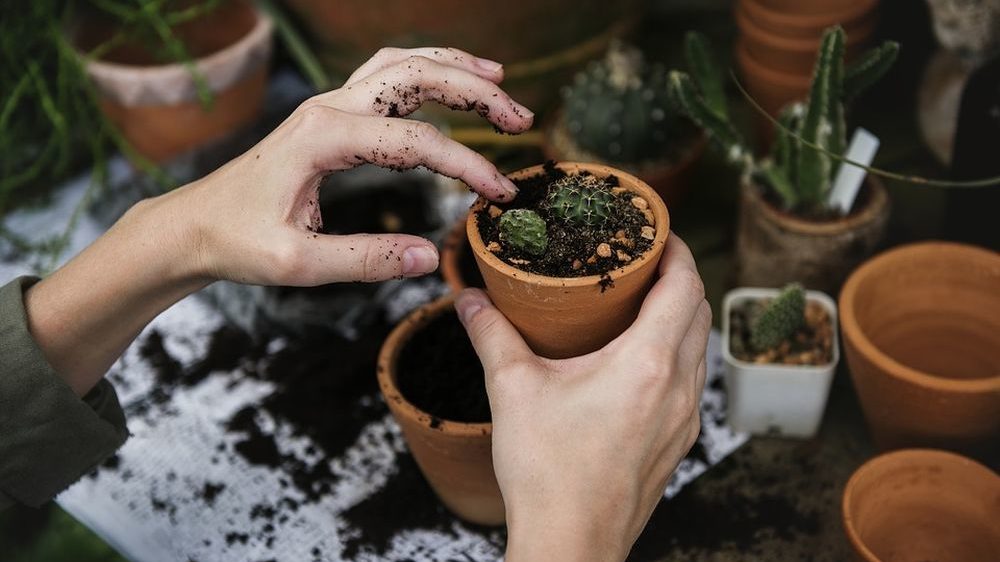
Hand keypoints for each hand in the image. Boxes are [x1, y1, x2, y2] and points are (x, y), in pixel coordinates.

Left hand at [25, 47, 532, 395]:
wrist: (194, 224)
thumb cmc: (238, 242)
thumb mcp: (299, 264)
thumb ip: (366, 260)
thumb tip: (429, 257)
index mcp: (323, 138)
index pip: (416, 142)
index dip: (467, 165)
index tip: (500, 194)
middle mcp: (328, 107)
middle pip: (416, 76)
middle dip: (475, 91)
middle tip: (520, 119)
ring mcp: (329, 105)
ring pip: (402, 64)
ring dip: (454, 68)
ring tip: (500, 82)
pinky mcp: (330, 115)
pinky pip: (386, 76)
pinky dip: (426, 71)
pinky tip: (451, 81)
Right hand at [455, 234, 710, 561]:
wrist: (570, 543)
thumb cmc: (547, 472)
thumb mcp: (512, 390)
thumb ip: (491, 335)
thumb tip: (469, 299)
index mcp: (648, 363)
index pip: (685, 285)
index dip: (678, 250)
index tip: (657, 232)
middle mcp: (679, 388)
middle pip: (700, 311)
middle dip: (680, 278)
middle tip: (643, 262)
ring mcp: (685, 420)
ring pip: (699, 348)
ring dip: (681, 317)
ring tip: (640, 305)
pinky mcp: (678, 443)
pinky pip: (692, 382)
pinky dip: (676, 355)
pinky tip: (638, 361)